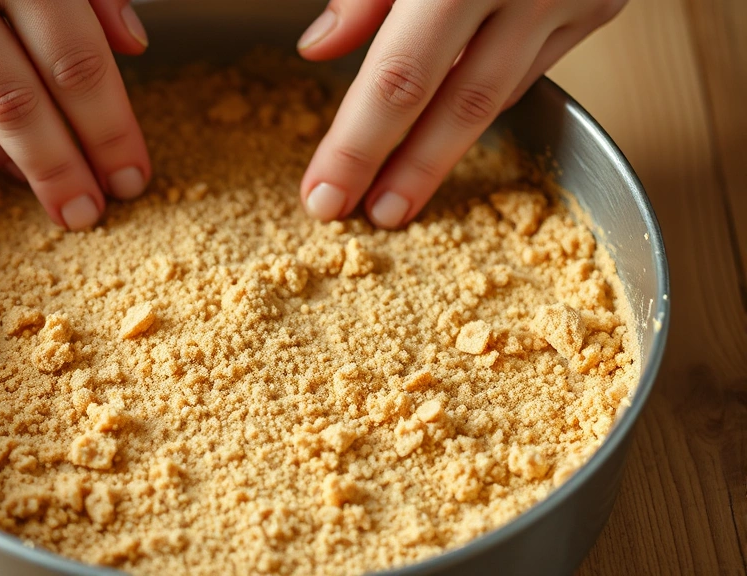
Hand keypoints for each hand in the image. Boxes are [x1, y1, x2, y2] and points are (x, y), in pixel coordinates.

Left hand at [297, 0, 625, 227]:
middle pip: (456, 105)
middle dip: (405, 171)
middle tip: (364, 218)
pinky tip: (445, 135)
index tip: (324, 194)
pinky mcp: (599, 5)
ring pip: (497, 99)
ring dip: (444, 155)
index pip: (398, 77)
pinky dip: (482, 103)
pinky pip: (527, 71)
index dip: (358, 144)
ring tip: (398, 198)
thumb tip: (320, 49)